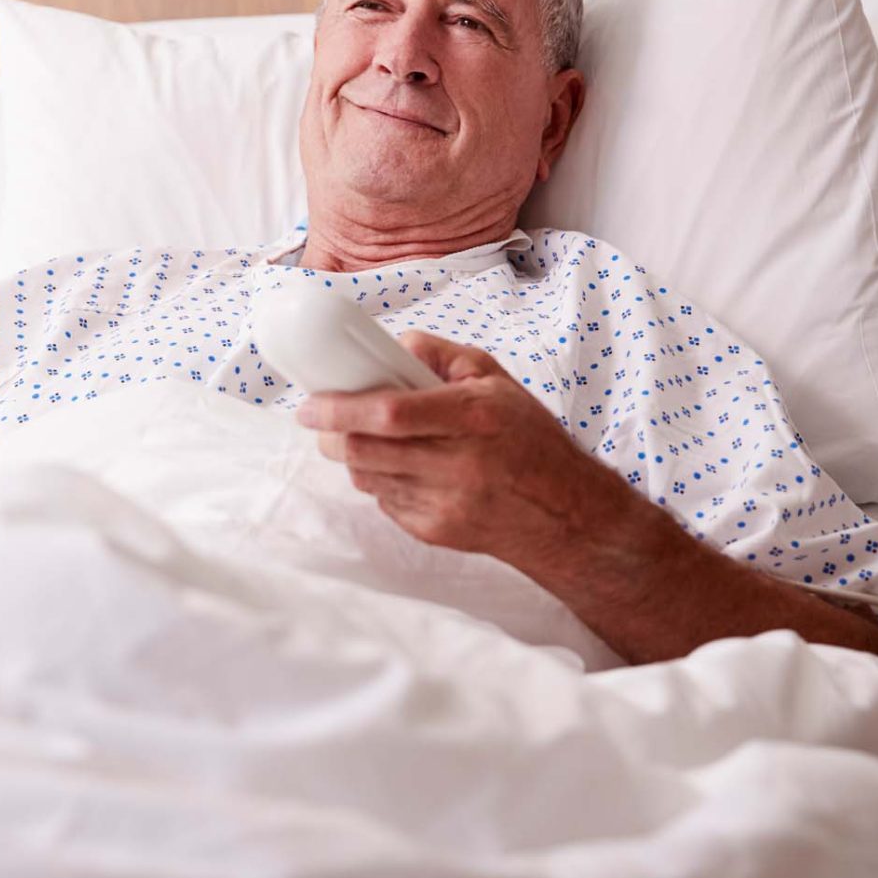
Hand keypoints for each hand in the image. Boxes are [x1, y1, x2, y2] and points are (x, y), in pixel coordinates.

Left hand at [297, 329, 634, 571]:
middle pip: (364, 451)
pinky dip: (380, 482)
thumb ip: (442, 355)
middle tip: (321, 421)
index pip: (389, 413)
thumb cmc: (530, 441)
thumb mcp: (498, 381)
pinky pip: (384, 502)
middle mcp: (459, 464)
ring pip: (367, 478)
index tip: (310, 403)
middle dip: (330, 434)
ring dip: (353, 456)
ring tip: (368, 441)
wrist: (567, 515)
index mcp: (474, 417)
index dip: (340, 408)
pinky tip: (403, 470)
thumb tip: (392, 345)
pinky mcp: (435, 532)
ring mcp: (445, 504)